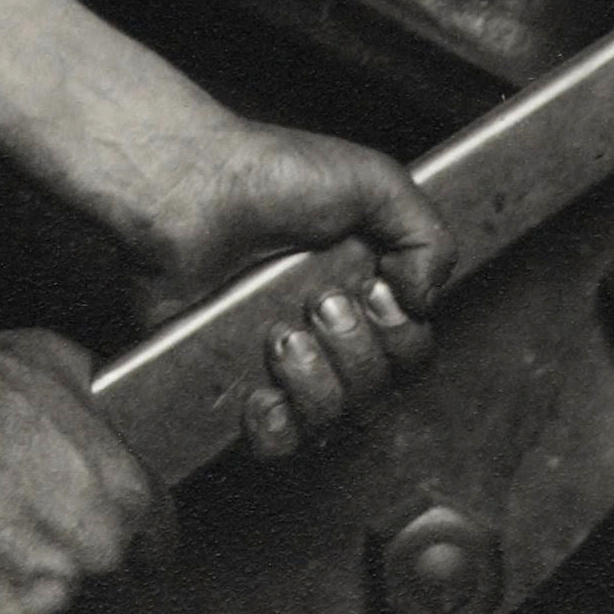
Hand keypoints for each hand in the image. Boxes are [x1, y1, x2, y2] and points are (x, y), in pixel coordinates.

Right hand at [0, 330, 175, 613]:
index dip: (139, 537)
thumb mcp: (60, 364)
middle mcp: (99, 551)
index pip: (158, 540)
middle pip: (103, 572)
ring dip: (27, 574)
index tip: (123, 539)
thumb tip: (102, 409)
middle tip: (26, 515)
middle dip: (74, 550)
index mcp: (127, 494)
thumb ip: (97, 407)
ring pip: (49, 597)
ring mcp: (48, 591)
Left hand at [126, 120, 450, 465]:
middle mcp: (325, 331)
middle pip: (376, 390)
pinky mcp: (230, 382)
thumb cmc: (269, 172)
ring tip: (281, 334)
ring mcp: (279, 361)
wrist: (187, 188)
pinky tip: (261, 391)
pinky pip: (273, 441)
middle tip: (320, 302)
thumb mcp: (373, 180)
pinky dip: (276, 427)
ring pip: (330, 418)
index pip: (410, 351)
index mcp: (363, 291)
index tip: (374, 291)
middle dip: (356, 351)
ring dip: (316, 381)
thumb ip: (426, 236)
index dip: (401, 334)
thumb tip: (427, 300)